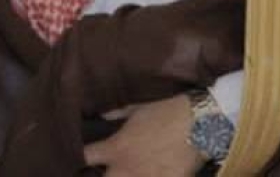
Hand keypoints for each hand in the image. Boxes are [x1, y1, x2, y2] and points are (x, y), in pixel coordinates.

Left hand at [83, 94, 205, 176]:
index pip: (86, 157)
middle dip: (104, 176)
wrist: (200, 124)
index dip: (79, 157)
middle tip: (108, 170)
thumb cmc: (167, 111)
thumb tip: (101, 116)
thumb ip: (117, 114)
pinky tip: (153, 174)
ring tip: (132, 171)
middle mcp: (125, 169)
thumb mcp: (139, 108)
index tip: (82, 158)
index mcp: (116, 147)